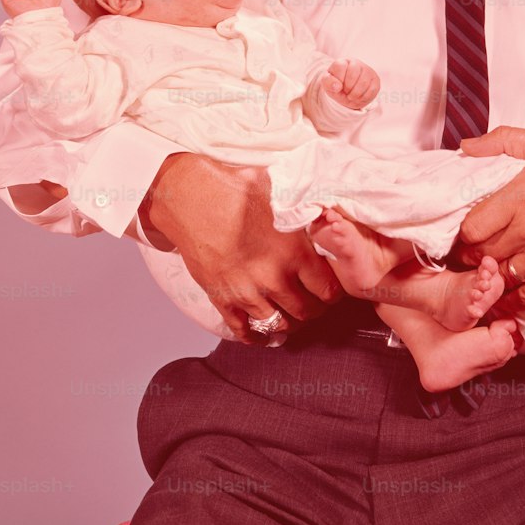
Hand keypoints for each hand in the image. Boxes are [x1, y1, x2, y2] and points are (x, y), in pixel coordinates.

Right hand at [143, 155, 340, 342]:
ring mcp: (247, 293)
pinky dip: (257, 336)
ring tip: (292, 315)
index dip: (333, 291)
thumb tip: (326, 206)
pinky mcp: (222, 300)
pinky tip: (263, 333)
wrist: (191, 198)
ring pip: (279, 325)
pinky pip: (244, 331)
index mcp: (293, 253)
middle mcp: (274, 278)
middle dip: (315, 309)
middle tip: (315, 303)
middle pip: (306, 311)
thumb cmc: (236, 188)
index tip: (332, 289)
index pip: (328, 289)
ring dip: (290, 323)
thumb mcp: (281, 190)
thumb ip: (305, 205)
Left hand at [323, 59, 379, 109]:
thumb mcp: (327, 84)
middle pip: (353, 74)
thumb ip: (328, 82)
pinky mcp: (375, 80)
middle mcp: (356, 63)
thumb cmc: (336, 85)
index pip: (340, 66)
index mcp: (343, 62)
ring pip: (364, 83)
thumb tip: (337, 86)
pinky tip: (358, 98)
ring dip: (355, 94)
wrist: (346, 92)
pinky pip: (372, 90)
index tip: (337, 86)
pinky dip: (363, 98)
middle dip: (347, 88)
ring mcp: (367, 71)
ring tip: (351, 96)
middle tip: (345, 92)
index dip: (338, 80)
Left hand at [454, 127, 524, 314]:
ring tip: (491, 267)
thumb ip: (502, 140)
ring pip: (500, 277)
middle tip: (475, 250)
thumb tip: (466, 147)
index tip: (468, 229)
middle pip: (481, 255)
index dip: (464, 232)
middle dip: (473, 253)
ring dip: (492, 273)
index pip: (470, 229)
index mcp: (519, 199)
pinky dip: (512, 297)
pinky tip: (508, 290)